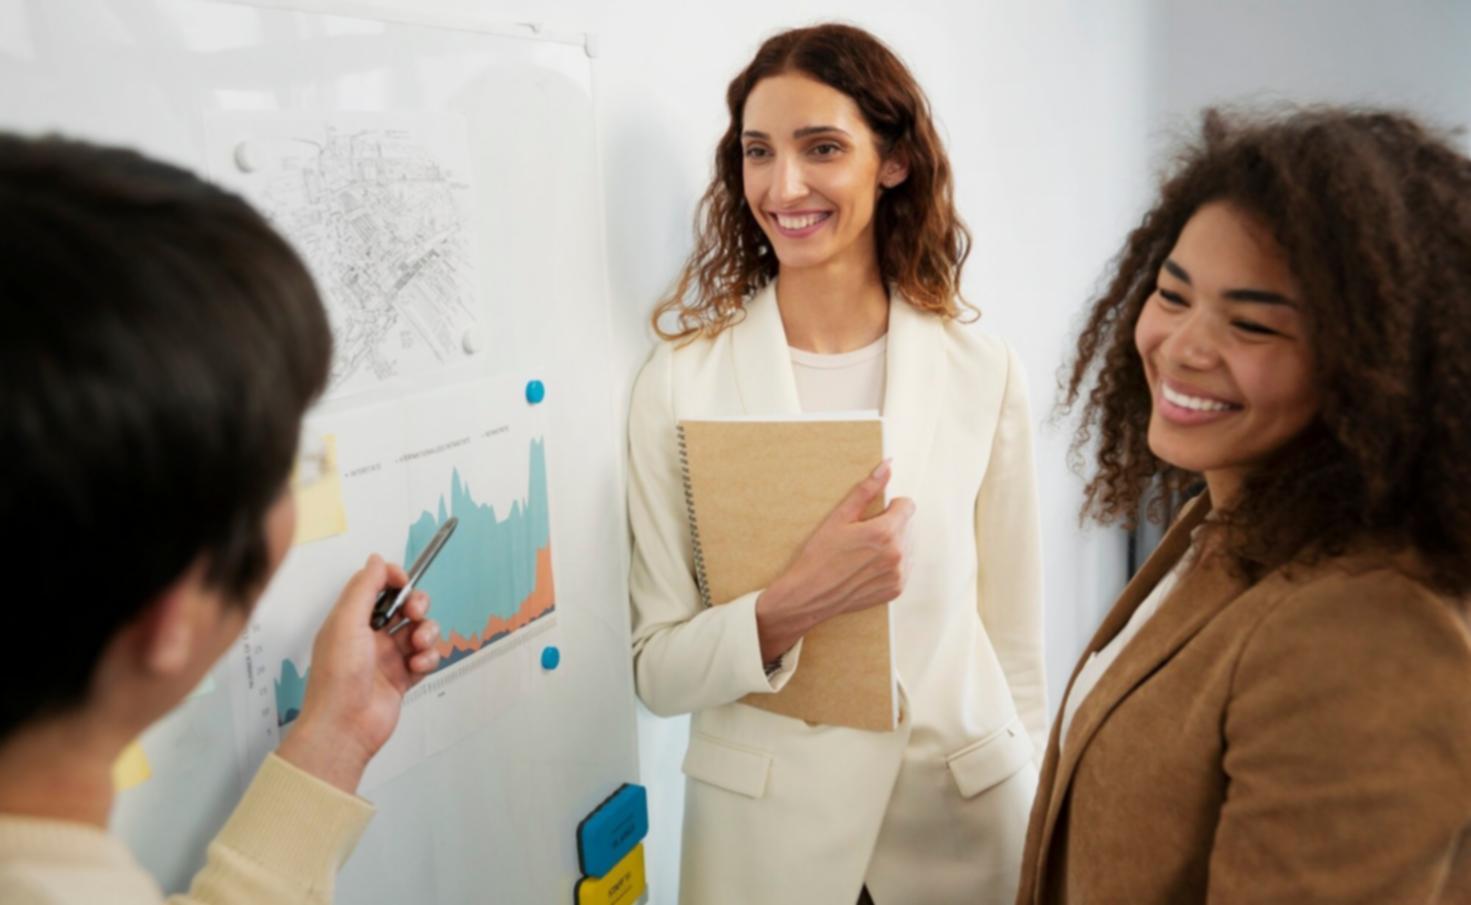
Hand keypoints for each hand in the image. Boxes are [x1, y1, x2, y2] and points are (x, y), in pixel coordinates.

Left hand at [277, 555, 440, 793]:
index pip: (377, 586)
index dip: (394, 579)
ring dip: (427, 632)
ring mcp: (387, 657)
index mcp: (351, 619)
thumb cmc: (337, 679)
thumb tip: (376, 559)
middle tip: (415, 613)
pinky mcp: (402, 678)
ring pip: (419, 630)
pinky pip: (426, 658)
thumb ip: (363, 587)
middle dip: (417, 605)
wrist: (344, 727)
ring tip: (418, 645)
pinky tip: (418, 666)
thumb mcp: (346, 623)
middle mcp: (369, 636)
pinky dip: (428, 658)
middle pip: (404, 606)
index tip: (404, 581)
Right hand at [754, 460, 914, 661]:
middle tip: (862, 536)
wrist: (809, 595)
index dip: (890, 506)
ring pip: (907, 546)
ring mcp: (898, 575)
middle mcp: (897, 555)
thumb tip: (887, 466)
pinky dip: (891, 563)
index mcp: (885, 533)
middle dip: (891, 525)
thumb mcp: (839, 518)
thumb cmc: (819, 555)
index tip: (873, 514)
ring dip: (893, 544)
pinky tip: (867, 566)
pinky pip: (904, 567)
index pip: (908, 506)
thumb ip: (866, 490)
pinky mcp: (895, 589)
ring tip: (864, 553)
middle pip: (908, 526)